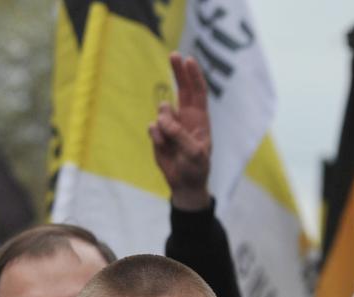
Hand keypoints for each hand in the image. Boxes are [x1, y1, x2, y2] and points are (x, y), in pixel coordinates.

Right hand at [149, 53, 211, 210]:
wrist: (185, 184)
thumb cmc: (196, 169)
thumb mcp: (194, 154)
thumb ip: (180, 135)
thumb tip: (164, 119)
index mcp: (200, 120)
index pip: (198, 93)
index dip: (194, 76)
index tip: (189, 60)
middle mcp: (186, 118)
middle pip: (181, 89)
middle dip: (178, 72)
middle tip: (173, 54)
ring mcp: (171, 125)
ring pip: (162, 111)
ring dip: (165, 124)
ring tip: (171, 142)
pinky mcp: (159, 134)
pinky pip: (153, 128)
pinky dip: (157, 137)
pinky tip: (164, 148)